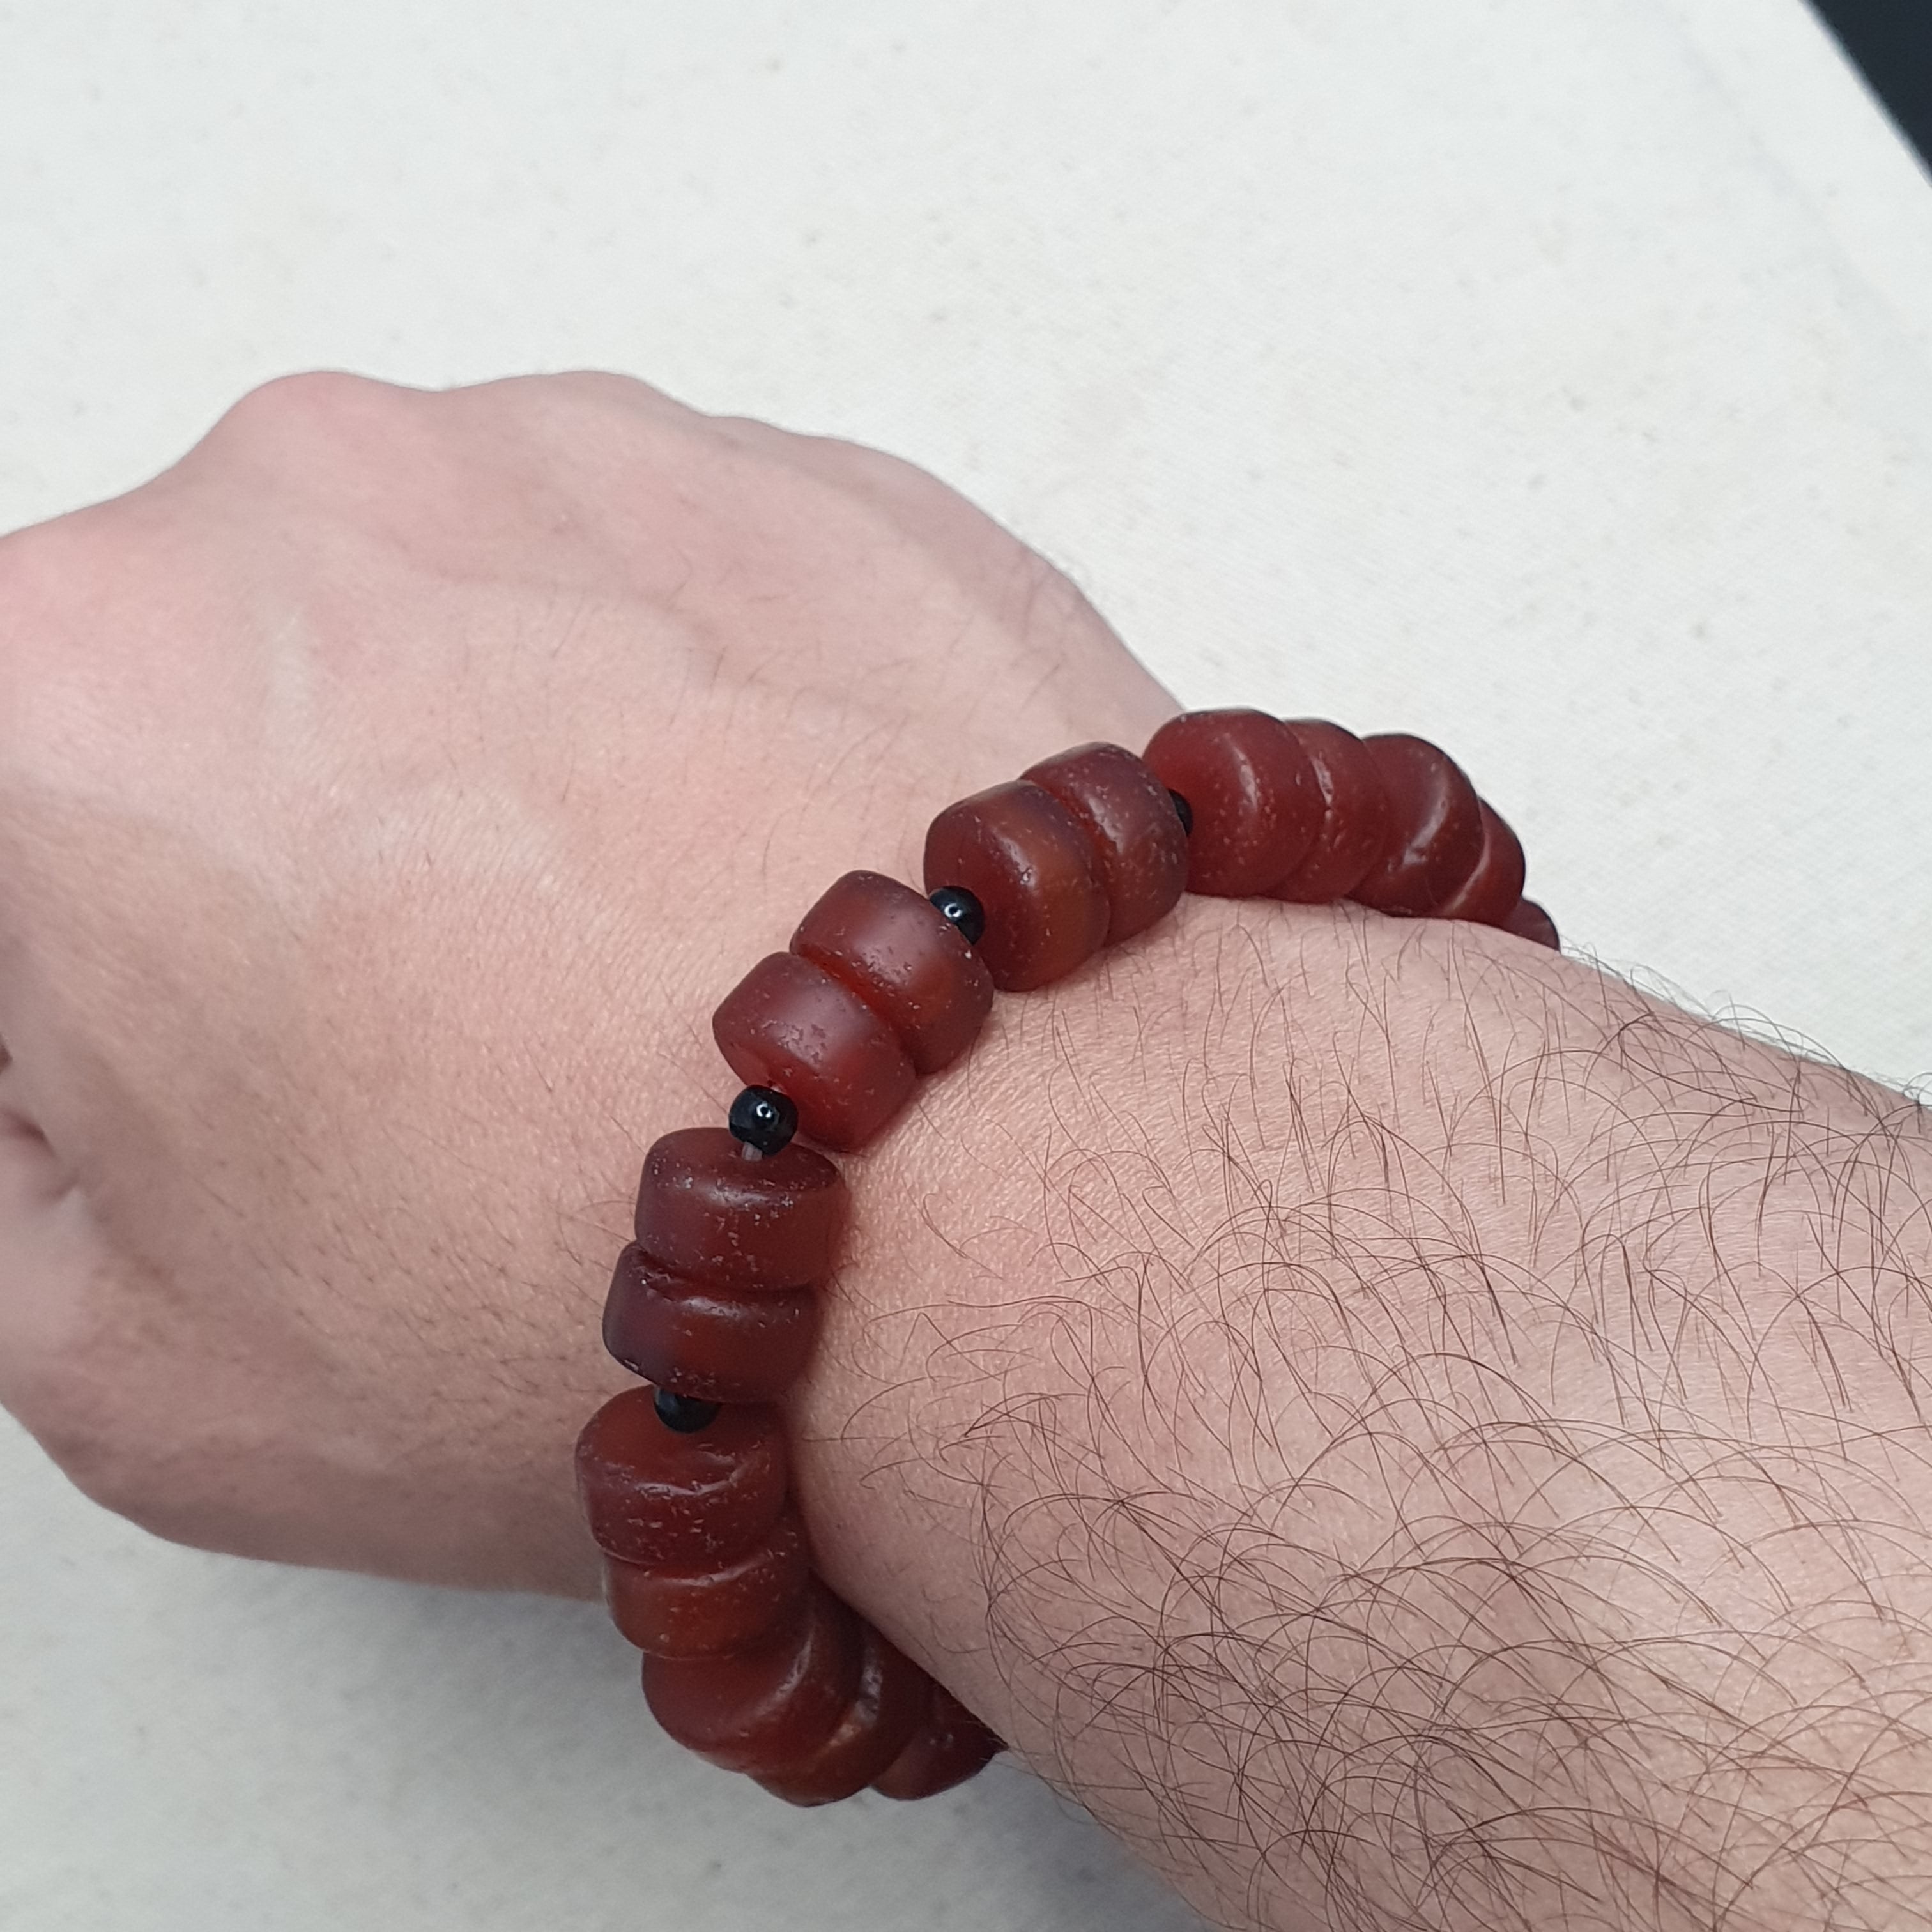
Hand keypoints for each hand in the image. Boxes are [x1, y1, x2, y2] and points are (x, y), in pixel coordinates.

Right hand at [0, 371, 1175, 1593]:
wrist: (1032, 1202)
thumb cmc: (593, 1293)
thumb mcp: (134, 1360)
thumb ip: (23, 1174)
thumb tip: (70, 1064)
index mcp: (71, 691)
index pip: (40, 813)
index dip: (109, 963)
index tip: (220, 1047)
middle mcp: (317, 503)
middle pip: (251, 689)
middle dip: (306, 845)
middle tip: (451, 1033)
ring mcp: (597, 459)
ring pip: (482, 621)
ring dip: (517, 768)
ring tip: (645, 973)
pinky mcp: (817, 483)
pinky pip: (692, 599)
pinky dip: (704, 719)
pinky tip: (774, 886)